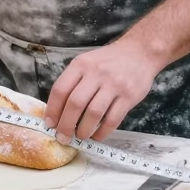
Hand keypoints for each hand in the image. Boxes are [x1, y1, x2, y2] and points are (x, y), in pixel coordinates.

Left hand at [43, 39, 160, 143]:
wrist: (139, 52)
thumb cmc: (108, 60)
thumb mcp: (87, 62)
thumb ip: (73, 81)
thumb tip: (58, 111)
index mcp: (81, 64)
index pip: (61, 89)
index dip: (53, 110)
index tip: (49, 124)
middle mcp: (96, 73)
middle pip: (75, 103)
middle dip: (66, 125)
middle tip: (63, 138)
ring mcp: (113, 85)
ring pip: (93, 113)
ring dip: (83, 130)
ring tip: (80, 137)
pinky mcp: (128, 96)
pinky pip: (112, 119)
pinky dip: (102, 132)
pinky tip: (97, 136)